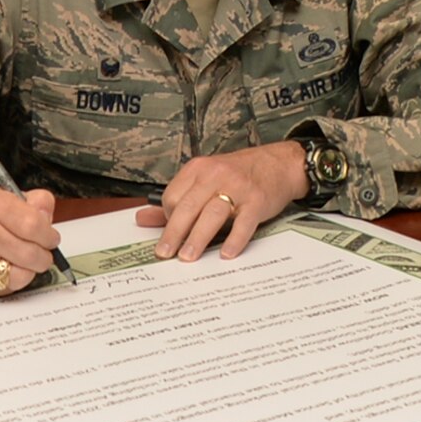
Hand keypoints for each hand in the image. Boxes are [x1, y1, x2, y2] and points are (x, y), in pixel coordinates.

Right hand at [0, 187, 61, 293]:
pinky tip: (11, 269)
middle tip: (42, 253)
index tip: (51, 239)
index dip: (49, 236)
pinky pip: (9, 287)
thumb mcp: (14, 199)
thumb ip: (39, 202)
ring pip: (22, 275)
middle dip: (44, 256)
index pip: (33, 224)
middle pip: (30, 253)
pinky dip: (16, 280)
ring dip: (31, 270)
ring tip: (26, 262)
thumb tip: (47, 217)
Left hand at [136, 142, 309, 261]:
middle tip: (165, 254)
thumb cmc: (239, 174)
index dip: (168, 219)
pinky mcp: (257, 201)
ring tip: (188, 257)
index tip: (170, 236)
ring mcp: (238, 187)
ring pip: (212, 214)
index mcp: (199, 169)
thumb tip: (141, 219)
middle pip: (188, 206)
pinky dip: (234, 240)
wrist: (279, 164)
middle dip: (174, 233)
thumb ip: (175, 200)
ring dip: (198, 238)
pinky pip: (243, 223)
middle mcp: (216, 175)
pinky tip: (226, 254)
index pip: (172, 196)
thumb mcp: (205, 180)